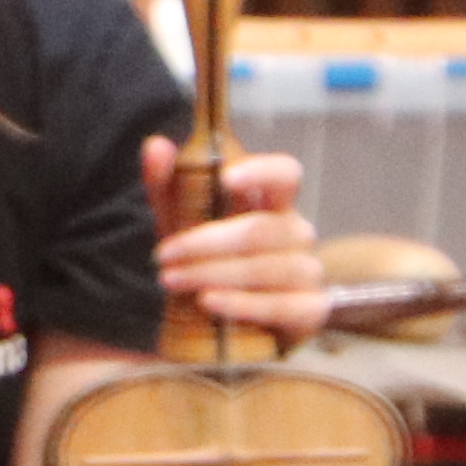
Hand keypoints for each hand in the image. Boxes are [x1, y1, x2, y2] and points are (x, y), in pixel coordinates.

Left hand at [143, 134, 333, 339]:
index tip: (225, 177)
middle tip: (162, 255)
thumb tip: (156, 145)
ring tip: (170, 280)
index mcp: (274, 202)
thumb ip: (167, 184)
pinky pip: (279, 306)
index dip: (260, 172)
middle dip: (205, 242)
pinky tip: (207, 301)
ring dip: (211, 273)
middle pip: (260, 229)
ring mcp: (308, 271)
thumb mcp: (181, 221)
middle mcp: (297, 232)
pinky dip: (240, 304)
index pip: (285, 174)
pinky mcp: (310, 309)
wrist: (226, 321)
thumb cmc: (208, 259)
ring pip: (263, 268)